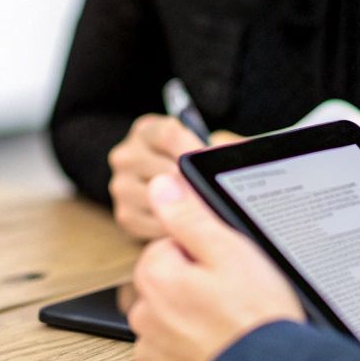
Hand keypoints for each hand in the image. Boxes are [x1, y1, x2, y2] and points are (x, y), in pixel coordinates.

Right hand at [107, 115, 238, 240]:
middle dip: (193, 184)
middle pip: (165, 171)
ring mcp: (122, 186)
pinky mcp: (125, 215)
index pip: (170, 135)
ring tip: (210, 212)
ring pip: (159, 202)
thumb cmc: (194, 164)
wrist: (170, 187)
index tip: (214, 165)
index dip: (196, 151)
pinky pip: (155, 225)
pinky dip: (176, 229)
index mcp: (148, 130)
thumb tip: (237, 153)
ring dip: (186, 210)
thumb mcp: (205, 145)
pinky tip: (193, 227)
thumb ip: (221, 146)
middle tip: (218, 195)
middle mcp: (127, 155)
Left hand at [129, 172, 303, 360]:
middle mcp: (144, 317)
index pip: (170, 245)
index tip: (230, 269)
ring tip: (234, 330)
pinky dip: (197, 356)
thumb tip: (162, 186)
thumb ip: (189, 216)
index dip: (205, 253)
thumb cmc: (257, 320)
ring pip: (173, 323)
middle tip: (238, 299)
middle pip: (169, 285)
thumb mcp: (230, 251)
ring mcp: (154, 356)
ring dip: (196, 323)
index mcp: (155, 276)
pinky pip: (178, 360)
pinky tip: (225, 355)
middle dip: (197, 288)